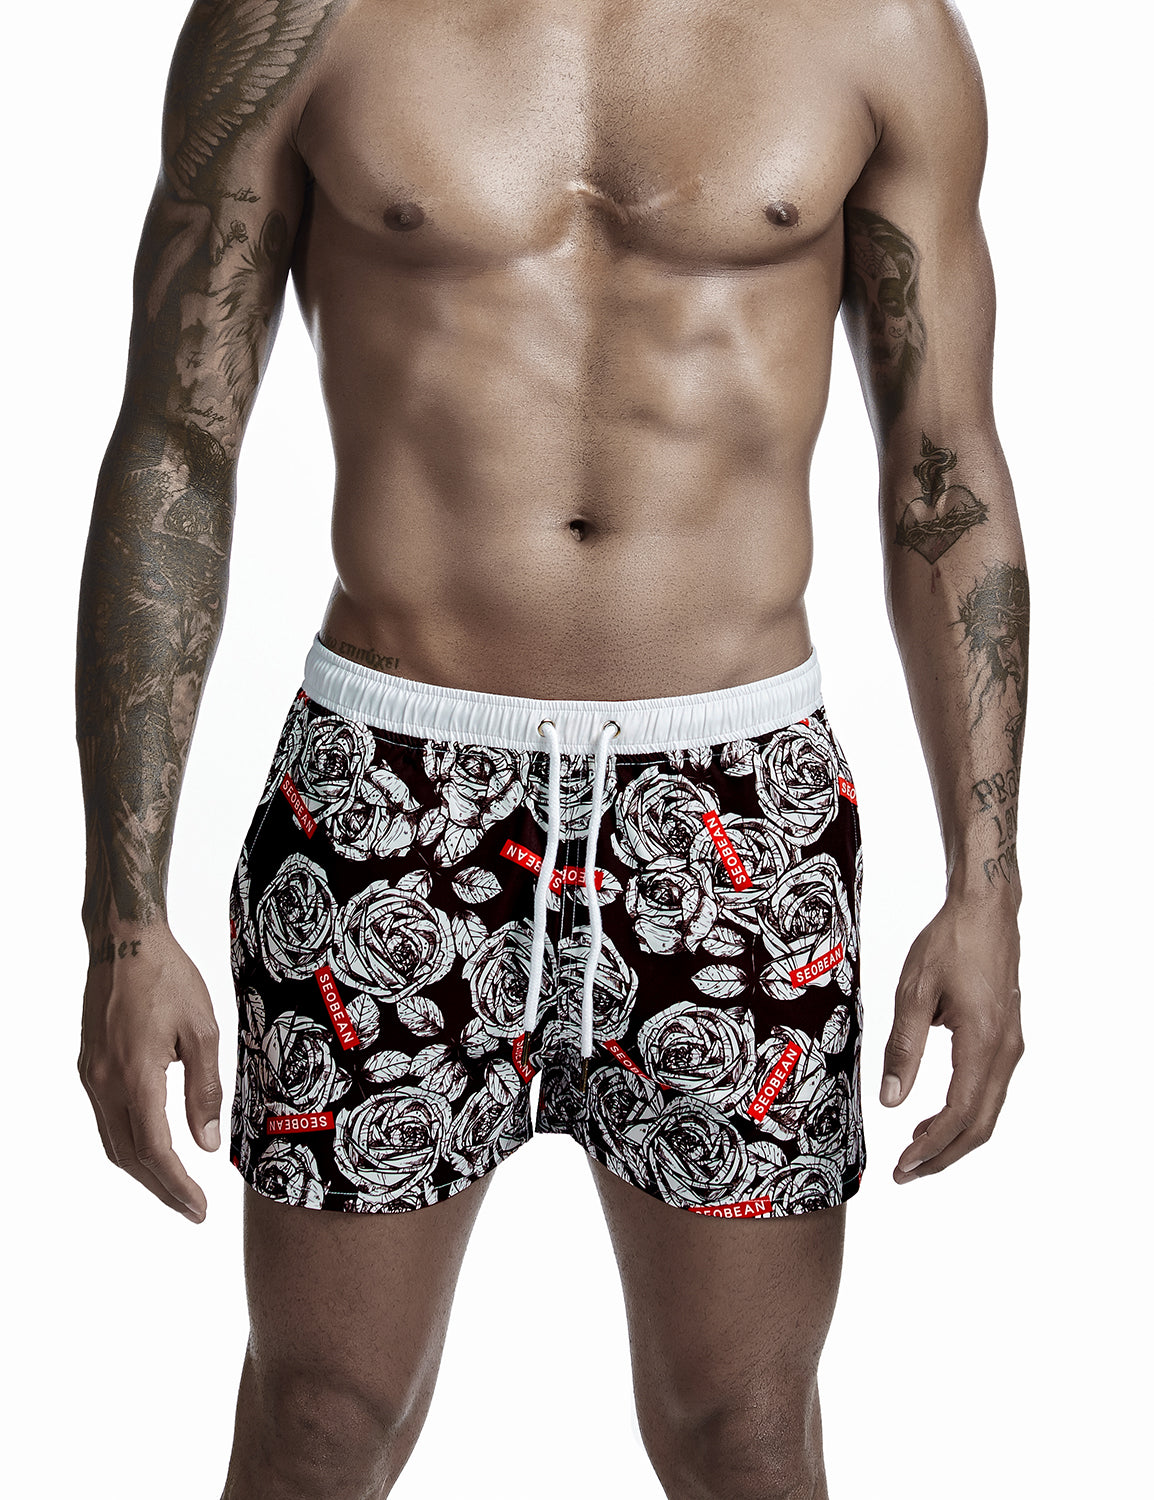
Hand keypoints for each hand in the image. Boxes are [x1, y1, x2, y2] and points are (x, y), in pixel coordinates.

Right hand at [78, 926, 222, 1221]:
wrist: (125, 942)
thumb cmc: (169, 978)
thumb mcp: (202, 1030)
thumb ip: (204, 1090)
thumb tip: (207, 1144)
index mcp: (135, 1074)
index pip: (153, 1149)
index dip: (176, 1185)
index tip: (199, 1208)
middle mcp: (105, 1081)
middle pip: (128, 1155)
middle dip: (160, 1188)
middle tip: (192, 1209)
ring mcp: (92, 1075)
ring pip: (112, 1141)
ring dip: (142, 1170)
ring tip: (175, 1187)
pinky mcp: (89, 1066)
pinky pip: (105, 1119)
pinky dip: (128, 1143)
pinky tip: (151, 1147)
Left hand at [880, 895, 1023, 1180]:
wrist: (986, 911)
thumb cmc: (949, 943)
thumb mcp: (913, 992)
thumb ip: (903, 1049)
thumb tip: (889, 1100)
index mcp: (983, 1041)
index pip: (960, 1113)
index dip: (932, 1146)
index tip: (903, 1165)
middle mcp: (1005, 1050)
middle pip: (980, 1124)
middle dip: (943, 1155)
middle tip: (905, 1172)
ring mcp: (1010, 1045)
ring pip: (988, 1111)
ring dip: (954, 1137)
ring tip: (915, 1151)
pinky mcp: (1006, 1038)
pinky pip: (990, 1091)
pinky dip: (965, 1114)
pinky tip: (935, 1117)